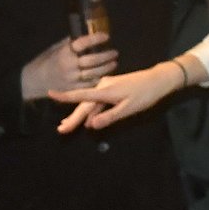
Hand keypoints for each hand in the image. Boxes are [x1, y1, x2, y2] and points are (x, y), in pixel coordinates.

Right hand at [21, 31, 117, 98]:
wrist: (33, 82)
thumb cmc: (45, 62)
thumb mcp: (54, 49)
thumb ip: (68, 43)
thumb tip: (82, 34)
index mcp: (64, 53)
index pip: (82, 43)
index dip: (95, 39)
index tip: (106, 36)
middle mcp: (69, 66)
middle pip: (92, 60)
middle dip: (106, 56)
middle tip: (115, 52)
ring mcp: (71, 79)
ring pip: (94, 73)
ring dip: (106, 68)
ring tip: (114, 63)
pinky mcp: (73, 89)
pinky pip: (89, 85)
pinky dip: (98, 80)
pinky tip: (105, 75)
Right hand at [50, 59, 186, 133]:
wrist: (157, 80)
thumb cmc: (145, 94)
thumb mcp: (128, 108)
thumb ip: (109, 117)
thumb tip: (91, 125)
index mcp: (105, 91)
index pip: (82, 96)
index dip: (65, 97)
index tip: (50, 94)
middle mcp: (102, 86)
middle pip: (84, 104)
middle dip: (73, 117)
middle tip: (61, 129)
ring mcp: (106, 86)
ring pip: (91, 103)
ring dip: (81, 115)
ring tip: (68, 126)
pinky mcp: (111, 88)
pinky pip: (98, 101)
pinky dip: (92, 111)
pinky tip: (88, 121)